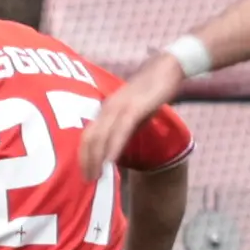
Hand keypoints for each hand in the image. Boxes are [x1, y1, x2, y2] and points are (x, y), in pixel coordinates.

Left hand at [79, 56, 179, 181]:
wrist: (166, 69)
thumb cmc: (150, 93)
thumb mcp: (133, 114)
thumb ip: (123, 130)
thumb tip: (117, 150)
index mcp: (105, 111)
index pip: (86, 136)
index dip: (83, 156)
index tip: (83, 174)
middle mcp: (107, 109)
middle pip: (88, 138)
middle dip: (86, 161)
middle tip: (87, 181)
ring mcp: (119, 107)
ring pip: (101, 136)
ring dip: (97, 158)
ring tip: (96, 176)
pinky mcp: (134, 107)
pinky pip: (120, 130)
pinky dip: (113, 146)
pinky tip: (111, 160)